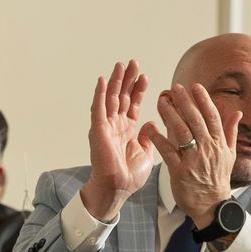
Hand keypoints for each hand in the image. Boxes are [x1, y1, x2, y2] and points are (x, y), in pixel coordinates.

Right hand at [81, 60, 154, 221]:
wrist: (118, 189)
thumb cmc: (129, 176)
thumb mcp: (146, 152)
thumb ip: (148, 136)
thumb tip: (152, 123)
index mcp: (127, 129)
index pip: (133, 104)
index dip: (139, 90)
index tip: (145, 76)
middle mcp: (115, 125)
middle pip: (122, 96)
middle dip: (127, 79)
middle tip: (133, 62)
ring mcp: (106, 127)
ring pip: (110, 98)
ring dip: (115, 81)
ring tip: (120, 65)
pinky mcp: (98, 131)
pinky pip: (98, 109)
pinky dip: (99, 94)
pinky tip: (102, 81)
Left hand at [148, 82, 236, 228]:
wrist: (212, 206)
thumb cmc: (218, 179)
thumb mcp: (229, 155)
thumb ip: (231, 132)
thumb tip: (238, 113)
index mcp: (219, 143)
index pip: (212, 117)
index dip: (203, 100)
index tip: (194, 86)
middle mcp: (207, 149)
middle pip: (196, 120)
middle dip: (185, 102)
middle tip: (175, 87)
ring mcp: (194, 160)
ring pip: (182, 132)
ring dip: (171, 114)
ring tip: (161, 100)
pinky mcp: (180, 172)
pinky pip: (168, 151)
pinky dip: (158, 138)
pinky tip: (150, 127)